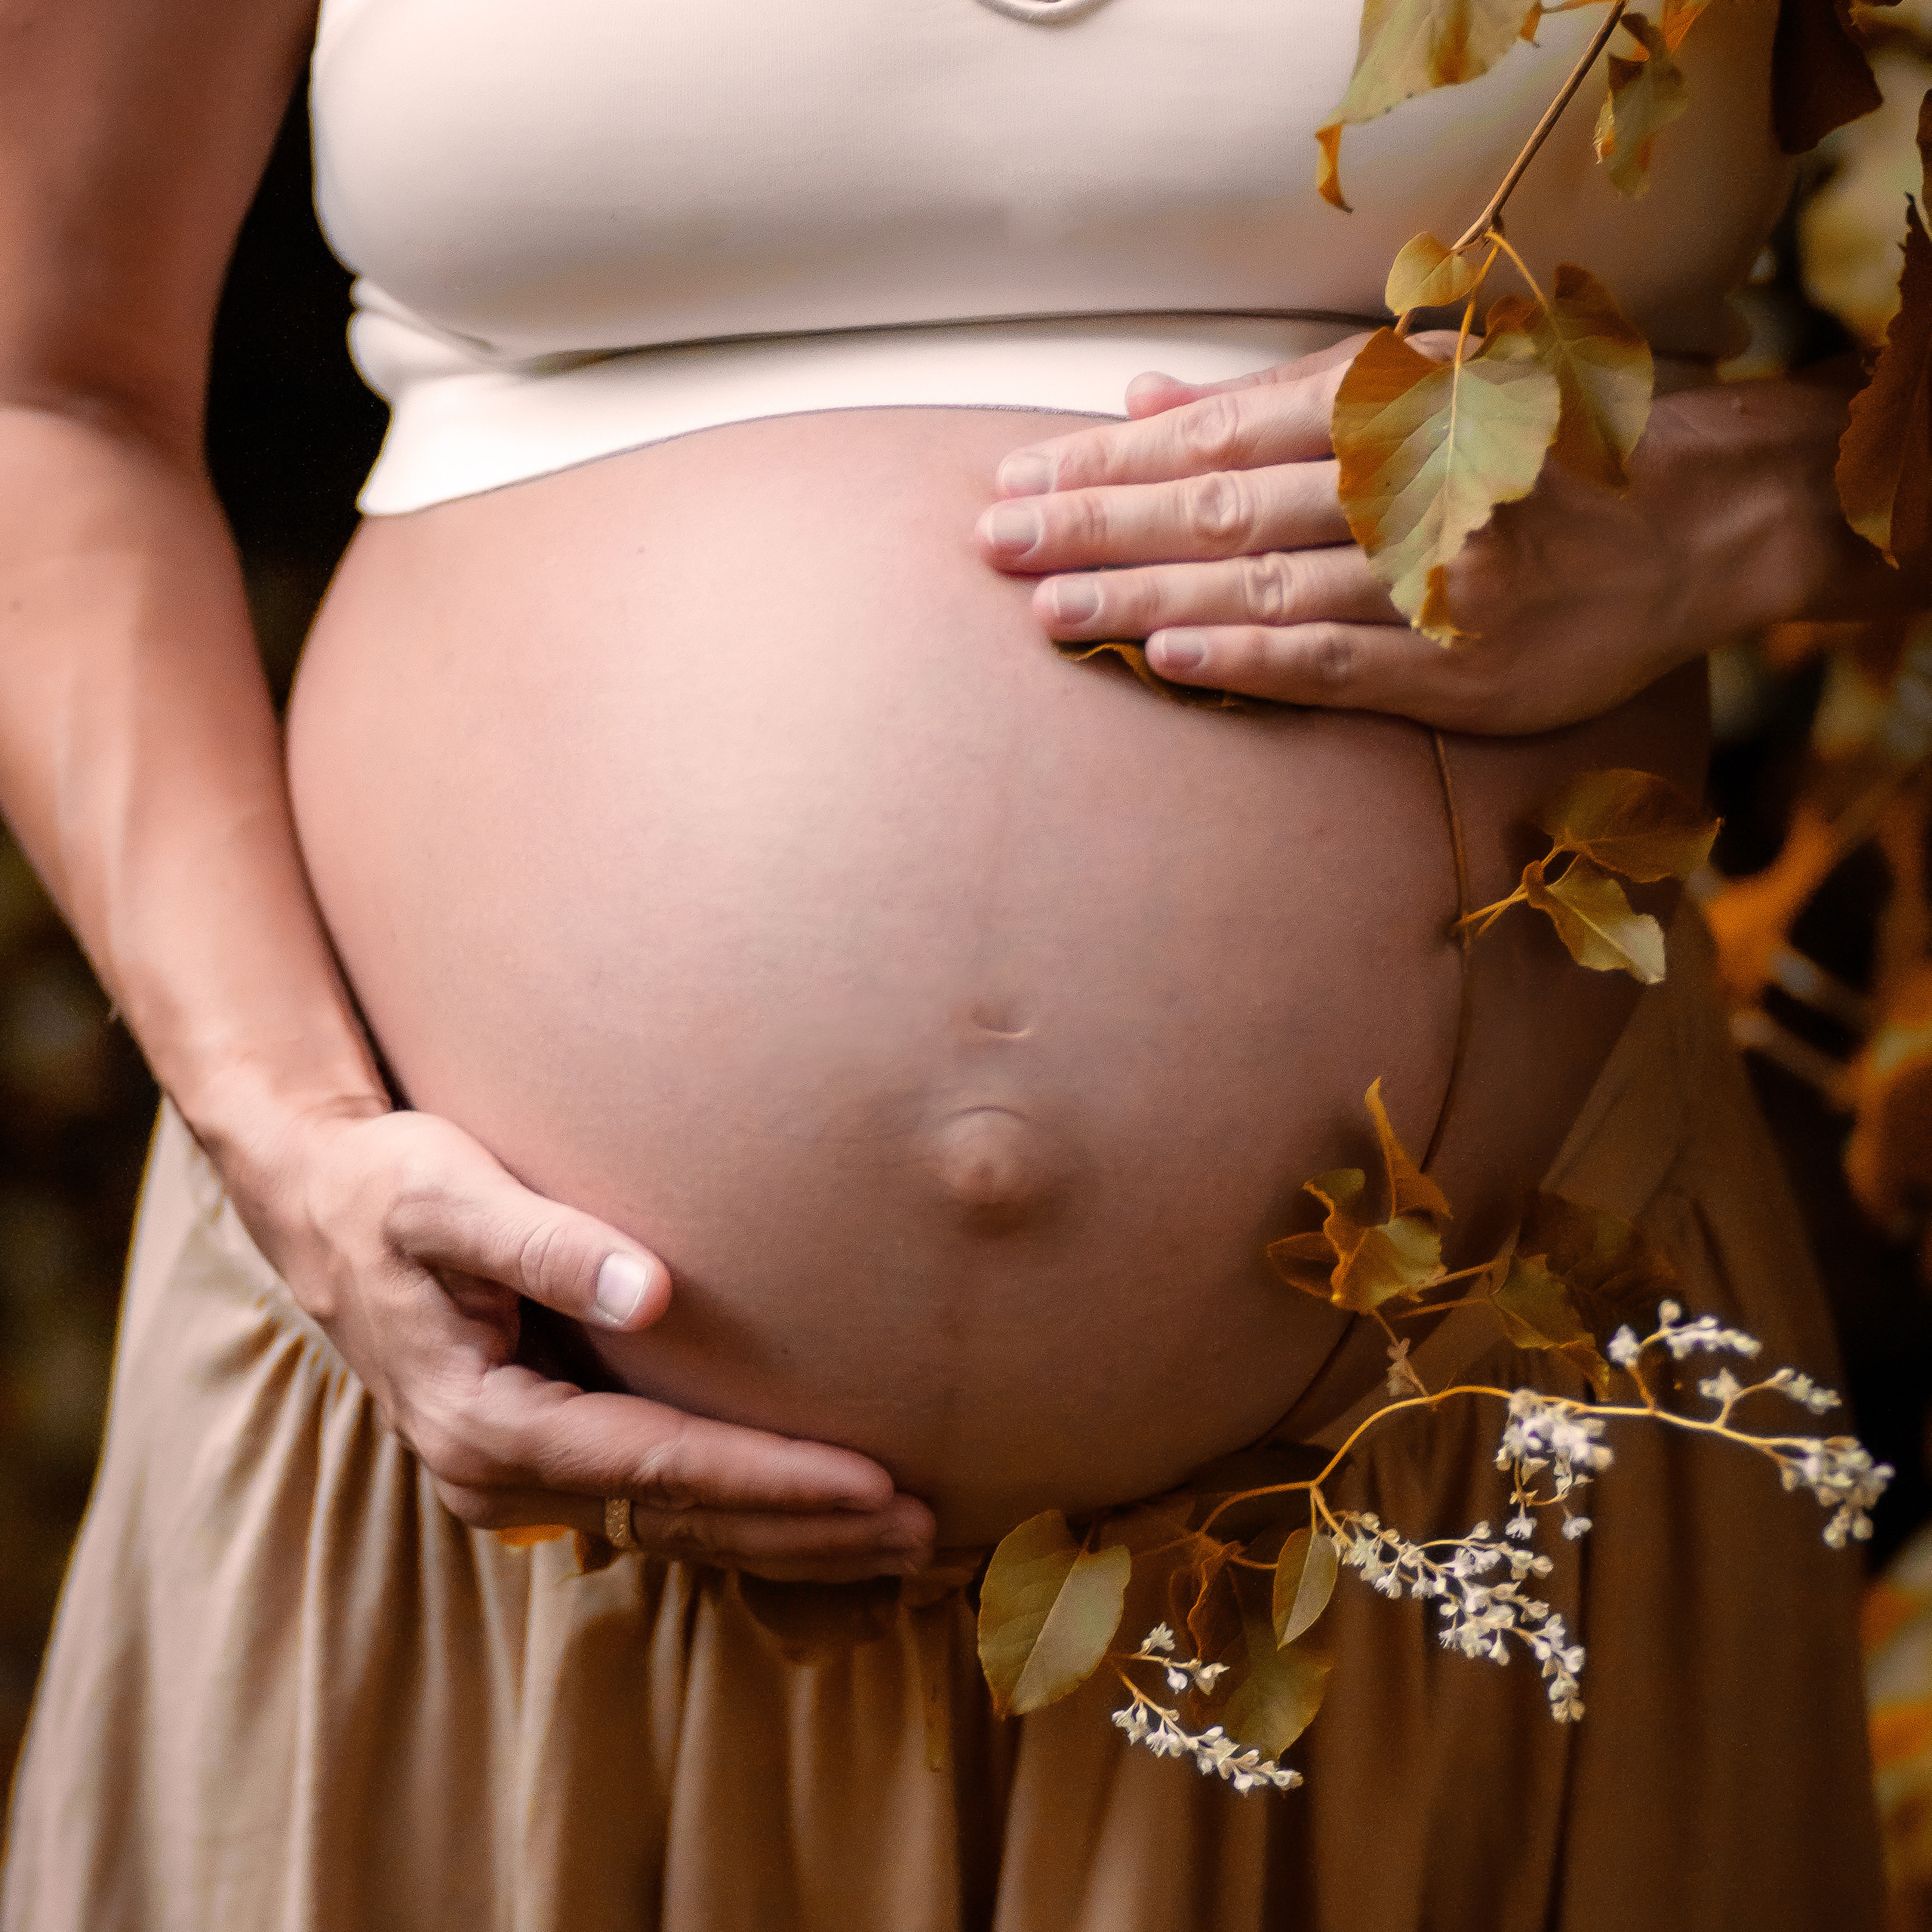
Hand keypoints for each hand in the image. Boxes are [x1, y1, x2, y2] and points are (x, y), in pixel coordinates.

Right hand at [214, 1099, 935, 1581]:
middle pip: (682, 1518)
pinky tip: (816, 1516)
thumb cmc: (391, 1189)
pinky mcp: (541, 1460)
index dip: (773, 1478)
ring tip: (902, 1538)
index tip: (875, 1484)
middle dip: (807, 1530)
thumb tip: (650, 1293)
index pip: (660, 1464)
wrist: (320, 1211)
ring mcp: (518, 1482)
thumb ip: (546, 1243)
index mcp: (486, 1424)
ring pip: (677, 1528)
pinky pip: (656, 1505)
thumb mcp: (450, 1197)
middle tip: (925, 1531)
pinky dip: (742, 1516)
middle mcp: (499, 1477)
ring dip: (790, 1537)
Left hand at [975, 339, 1855, 734]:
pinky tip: (1162, 654)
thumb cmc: (1536, 449)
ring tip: (1047, 605)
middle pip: (1217, 509)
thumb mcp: (1416, 392)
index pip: (1214, 439)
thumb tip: (1141, 401)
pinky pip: (1330, 664)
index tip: (1019, 478)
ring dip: (1143, 595)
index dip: (1107, 463)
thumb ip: (1272, 405)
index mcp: (1382, 411)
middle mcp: (1397, 488)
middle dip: (1096, 527)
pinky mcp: (1454, 670)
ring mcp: (1427, 582)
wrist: (1697, 521)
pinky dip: (1243, 657)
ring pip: (1259, 588)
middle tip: (995, 543)